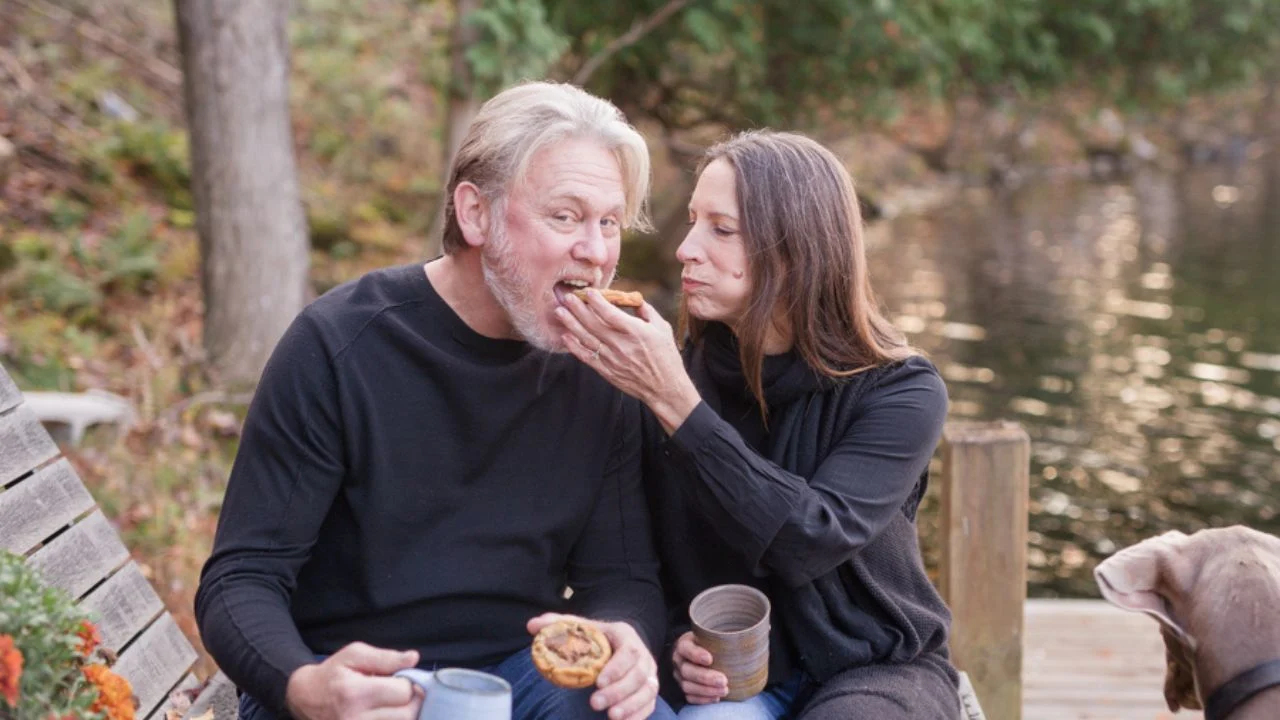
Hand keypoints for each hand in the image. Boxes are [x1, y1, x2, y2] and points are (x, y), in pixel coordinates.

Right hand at [285, 642, 422, 719]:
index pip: (402, 692)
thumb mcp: (354, 655)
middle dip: (411, 702)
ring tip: (392, 703)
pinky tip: (386, 713)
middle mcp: (355, 719)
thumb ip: (386, 657)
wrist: (305, 698)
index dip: (409, 683)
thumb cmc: (332, 673)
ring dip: (403, 714)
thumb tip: (413, 658)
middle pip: (406, 715)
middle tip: (402, 693)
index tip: (402, 679)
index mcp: (354, 692)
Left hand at [528, 613, 659, 719]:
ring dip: (631, 705)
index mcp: (626, 636)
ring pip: (648, 690)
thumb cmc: (594, 637)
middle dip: (618, 691)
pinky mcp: (648, 690)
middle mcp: (643, 655)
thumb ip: (556, 624)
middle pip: (638, 674)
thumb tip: (532, 626)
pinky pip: (650, 705)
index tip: (597, 682)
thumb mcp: (578, 627)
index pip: (629, 652)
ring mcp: (648, 674)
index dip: (616, 668)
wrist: (615, 643)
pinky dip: (638, 715)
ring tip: (611, 716)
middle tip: (594, 703)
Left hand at [557, 291, 700, 433]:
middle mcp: (622, 345)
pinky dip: (574, 347)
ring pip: (587, 339)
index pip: (611, 314)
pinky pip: (587, 357)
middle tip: (566, 297)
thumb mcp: (662, 328)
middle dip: (578, 309)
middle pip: (594, 324)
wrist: (665, 388)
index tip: (588, 291)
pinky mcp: (607, 371)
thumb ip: (646, 311)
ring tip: (560, 312)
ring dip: (571, 324)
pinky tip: (566, 336)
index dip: (597, 301)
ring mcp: (613, 359)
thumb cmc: (666, 356)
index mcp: (637, 332)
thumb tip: (632, 298)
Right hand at [672, 631, 727, 703]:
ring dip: (706, 691)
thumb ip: (723, 637)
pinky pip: (689, 697)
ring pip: (687, 686)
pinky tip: (716, 698)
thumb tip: (745, 636)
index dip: (696, 655)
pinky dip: (703, 699)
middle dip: (705, 678)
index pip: (685, 649)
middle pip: (686, 671)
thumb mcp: (712, 635)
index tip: (710, 659)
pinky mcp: (684, 687)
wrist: (701, 652)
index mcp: (684, 644)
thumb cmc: (710, 643)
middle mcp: (679, 660)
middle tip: (723, 680)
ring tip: (724, 690)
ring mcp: (679, 676)